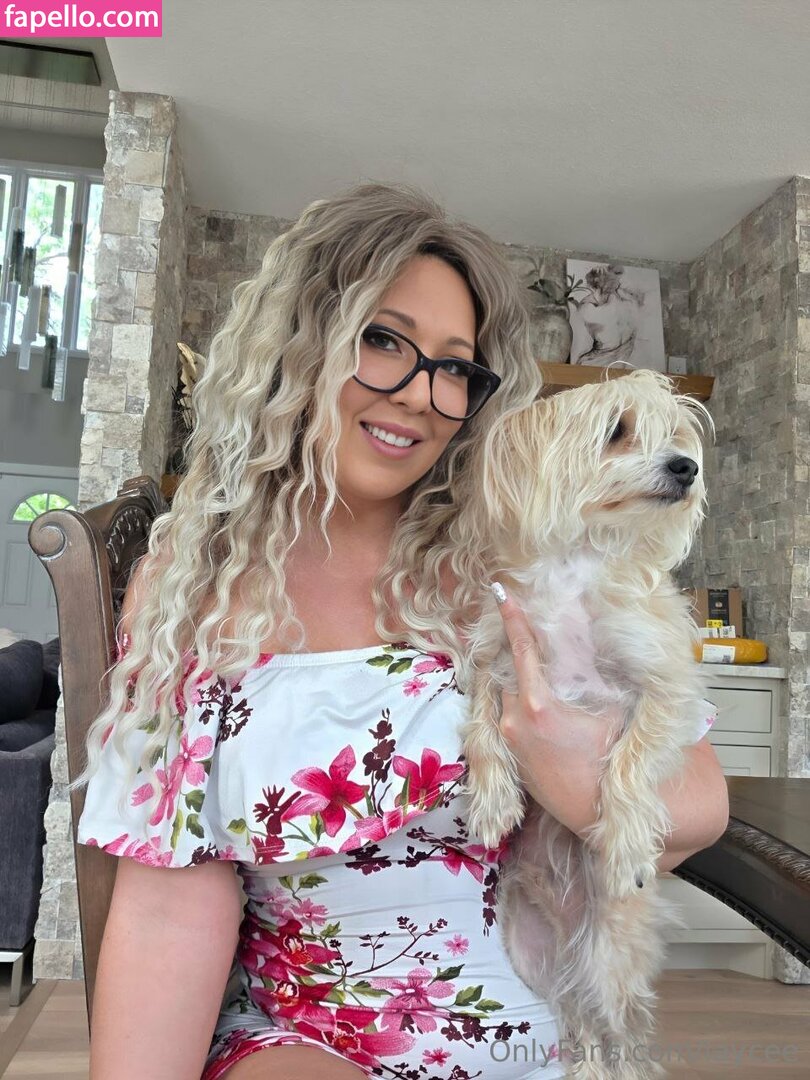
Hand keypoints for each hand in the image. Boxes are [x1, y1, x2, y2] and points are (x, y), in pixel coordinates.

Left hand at [490, 581, 622, 837]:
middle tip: (515, 612)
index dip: (512, 617)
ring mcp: (507, 736)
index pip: (520, 650)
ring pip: (502, 689)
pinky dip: (512, 692)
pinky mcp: (508, 751)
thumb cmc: (609, 763)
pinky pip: (504, 710)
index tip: (500, 591)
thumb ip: (599, 679)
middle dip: (510, 641)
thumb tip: (595, 644)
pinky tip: (528, 684)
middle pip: (503, 667)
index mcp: (538, 706)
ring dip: (511, 668)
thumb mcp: (613, 713)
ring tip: (524, 647)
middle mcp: (513, 719)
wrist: (596, 814)